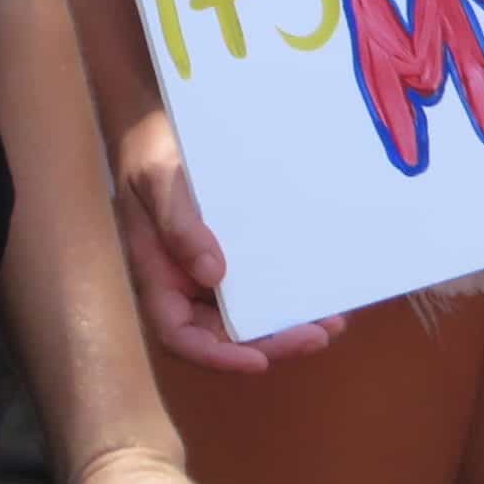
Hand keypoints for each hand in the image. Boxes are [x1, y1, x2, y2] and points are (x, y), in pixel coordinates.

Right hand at [111, 108, 341, 372]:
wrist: (162, 123)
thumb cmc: (153, 148)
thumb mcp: (159, 178)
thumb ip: (179, 225)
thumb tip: (213, 274)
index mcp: (157, 273)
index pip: (179, 333)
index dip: (217, 356)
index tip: (258, 360)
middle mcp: (183, 283)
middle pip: (222, 335)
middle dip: (269, 342)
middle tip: (316, 334)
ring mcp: (209, 271)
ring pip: (245, 317)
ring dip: (285, 326)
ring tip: (330, 322)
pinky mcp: (234, 254)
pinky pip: (259, 285)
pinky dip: (286, 295)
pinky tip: (319, 293)